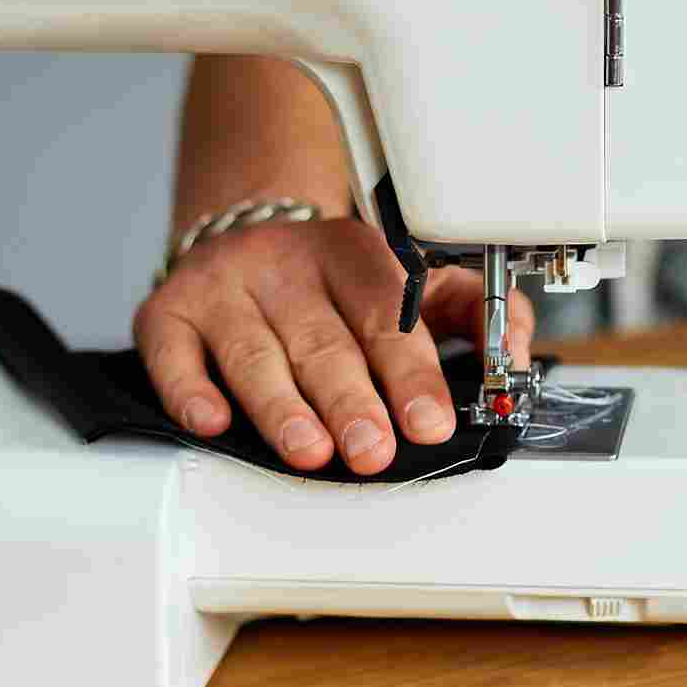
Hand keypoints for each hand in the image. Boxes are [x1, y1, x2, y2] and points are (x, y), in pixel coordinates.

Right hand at [134, 216, 532, 474]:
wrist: (249, 235)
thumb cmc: (339, 283)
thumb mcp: (415, 280)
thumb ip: (477, 311)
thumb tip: (517, 352)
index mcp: (355, 255)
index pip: (387, 316)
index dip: (410, 373)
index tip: (430, 420)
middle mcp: (287, 265)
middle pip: (323, 340)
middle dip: (350, 401)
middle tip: (373, 450)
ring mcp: (226, 287)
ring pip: (255, 352)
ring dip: (282, 407)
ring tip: (308, 451)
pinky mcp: (169, 311)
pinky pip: (174, 352)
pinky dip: (190, 389)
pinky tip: (212, 420)